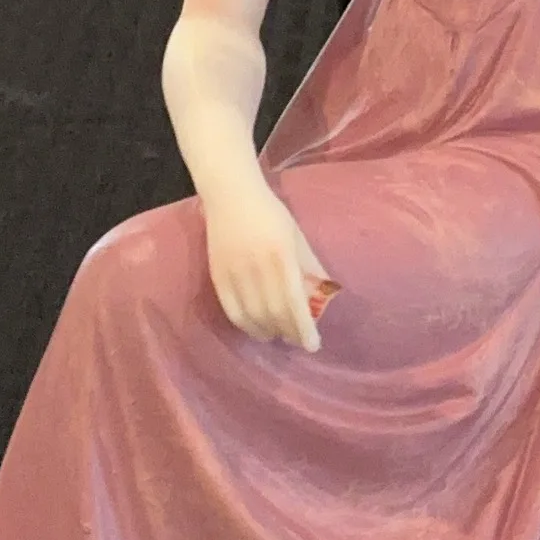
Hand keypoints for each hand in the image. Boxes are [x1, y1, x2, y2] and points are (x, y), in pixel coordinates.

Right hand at [202, 177, 333, 350]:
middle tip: (298, 340)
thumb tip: (323, 296)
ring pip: (253, 315)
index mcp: (281, 255)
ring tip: (279, 335)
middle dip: (289, 331)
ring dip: (268, 331)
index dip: (304, 327)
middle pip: (273, 312)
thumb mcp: (297, 236)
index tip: (312, 345)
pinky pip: (232, 310)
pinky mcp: (217, 275)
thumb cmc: (271, 214)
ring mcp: (234, 272)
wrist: (231, 195)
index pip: (294, 301)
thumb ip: (310, 266)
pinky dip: (246, 325)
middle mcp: (257, 266)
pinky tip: (257, 328)